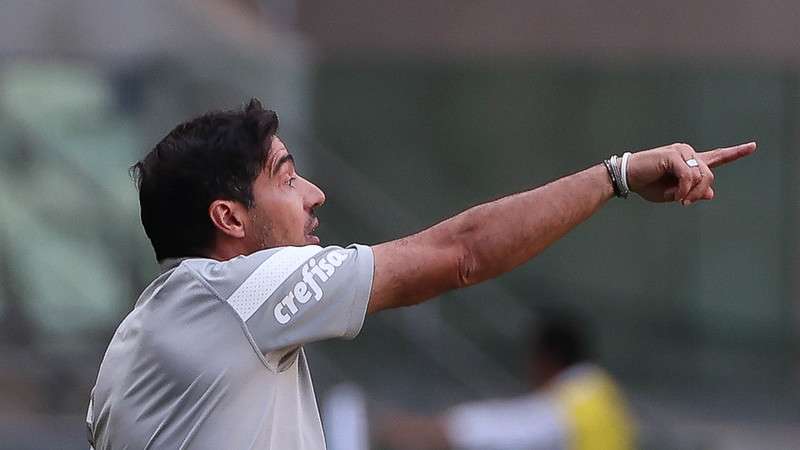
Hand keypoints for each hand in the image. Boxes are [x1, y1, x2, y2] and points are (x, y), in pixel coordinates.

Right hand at [626, 142, 755, 203]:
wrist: (627, 178)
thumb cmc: (646, 184)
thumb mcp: (673, 194)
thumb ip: (692, 192)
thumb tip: (710, 193)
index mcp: (688, 161)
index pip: (716, 156)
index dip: (735, 152)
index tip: (752, 146)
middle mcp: (688, 153)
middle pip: (709, 174)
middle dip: (699, 192)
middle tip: (684, 203)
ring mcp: (681, 152)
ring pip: (701, 176)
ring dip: (691, 192)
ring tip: (677, 199)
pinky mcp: (674, 155)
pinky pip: (689, 176)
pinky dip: (684, 190)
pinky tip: (676, 195)